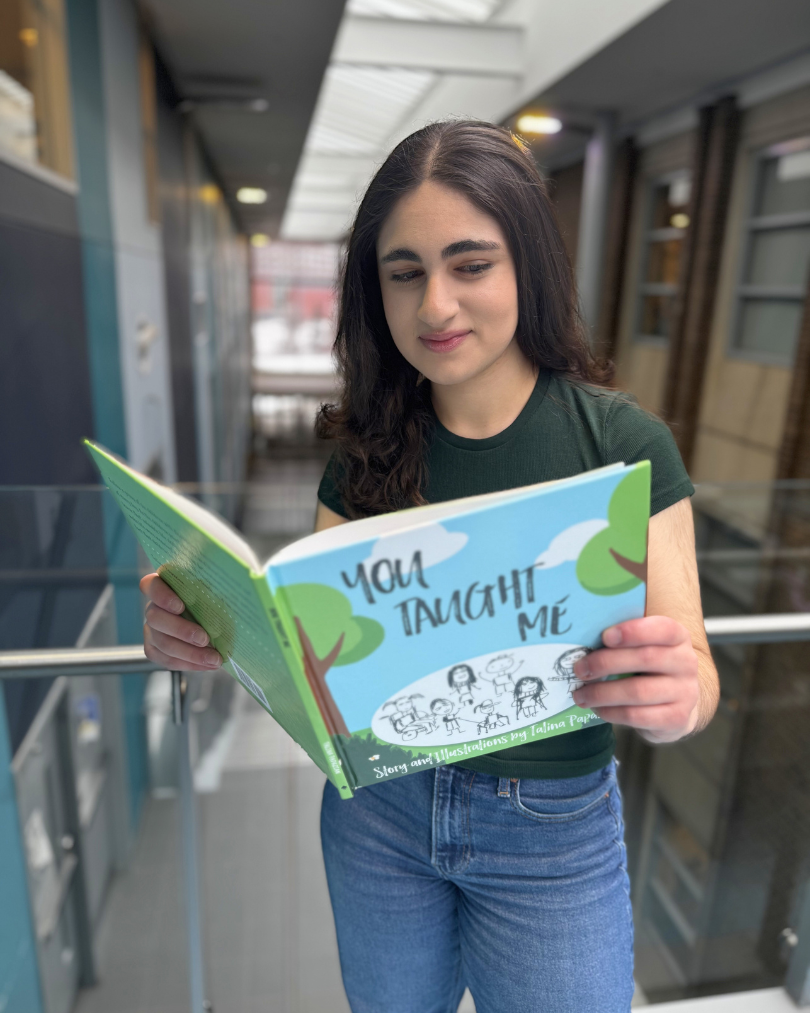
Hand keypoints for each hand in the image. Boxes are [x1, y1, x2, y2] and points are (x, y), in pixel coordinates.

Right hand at [140, 573, 221, 670]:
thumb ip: (214, 588)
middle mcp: (153, 607)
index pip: (152, 585)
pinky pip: (167, 660)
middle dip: (182, 630)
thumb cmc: (213, 601)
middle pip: (156, 618)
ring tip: (214, 659)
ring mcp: (151, 630)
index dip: (162, 596)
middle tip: (204, 639)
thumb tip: (232, 591)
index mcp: (164, 586)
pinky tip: (206, 665)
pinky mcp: (155, 649)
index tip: (180, 606)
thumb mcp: (214, 590)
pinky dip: (189, 664)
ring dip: (190, 654)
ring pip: (162, 643)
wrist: (212, 624)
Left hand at [572, 616, 699, 742]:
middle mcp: (686, 662)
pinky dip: (612, 712)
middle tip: (579, 669)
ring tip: (581, 695)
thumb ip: (622, 640)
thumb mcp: (642, 648)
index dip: (633, 631)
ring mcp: (685, 692)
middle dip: (605, 663)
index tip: (605, 636)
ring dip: (602, 693)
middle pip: (644, 658)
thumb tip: (581, 639)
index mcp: (677, 637)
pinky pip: (637, 715)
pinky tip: (598, 708)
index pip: (662, 628)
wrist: (676, 704)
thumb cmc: (650, 668)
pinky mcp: (676, 718)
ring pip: (638, 691)